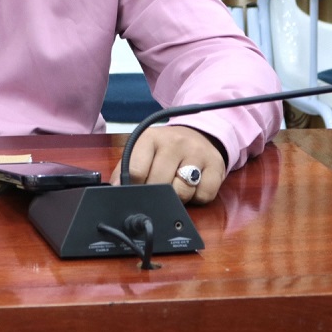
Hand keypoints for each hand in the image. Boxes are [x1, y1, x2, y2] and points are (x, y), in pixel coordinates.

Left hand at [108, 125, 226, 204]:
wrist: (198, 134)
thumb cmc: (164, 149)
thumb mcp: (143, 151)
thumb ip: (125, 169)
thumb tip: (115, 189)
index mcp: (150, 138)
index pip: (135, 171)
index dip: (135, 187)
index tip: (138, 190)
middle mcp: (174, 142)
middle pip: (159, 185)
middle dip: (157, 194)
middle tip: (160, 187)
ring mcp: (197, 153)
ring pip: (182, 192)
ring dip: (178, 197)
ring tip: (177, 185)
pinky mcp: (216, 165)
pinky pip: (204, 195)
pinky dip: (197, 198)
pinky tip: (194, 185)